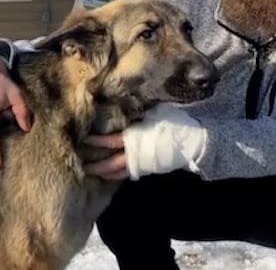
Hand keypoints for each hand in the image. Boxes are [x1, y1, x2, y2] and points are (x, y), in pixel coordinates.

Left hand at [82, 103, 207, 180]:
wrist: (194, 141)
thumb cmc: (175, 122)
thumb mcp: (156, 111)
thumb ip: (139, 109)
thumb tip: (126, 100)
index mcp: (136, 136)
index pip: (111, 141)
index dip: (96, 141)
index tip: (84, 138)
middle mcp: (136, 152)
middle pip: (110, 161)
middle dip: (95, 163)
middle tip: (80, 163)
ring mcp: (142, 163)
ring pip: (117, 171)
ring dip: (102, 171)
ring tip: (89, 171)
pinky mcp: (147, 169)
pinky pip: (127, 174)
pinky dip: (115, 176)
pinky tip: (106, 175)